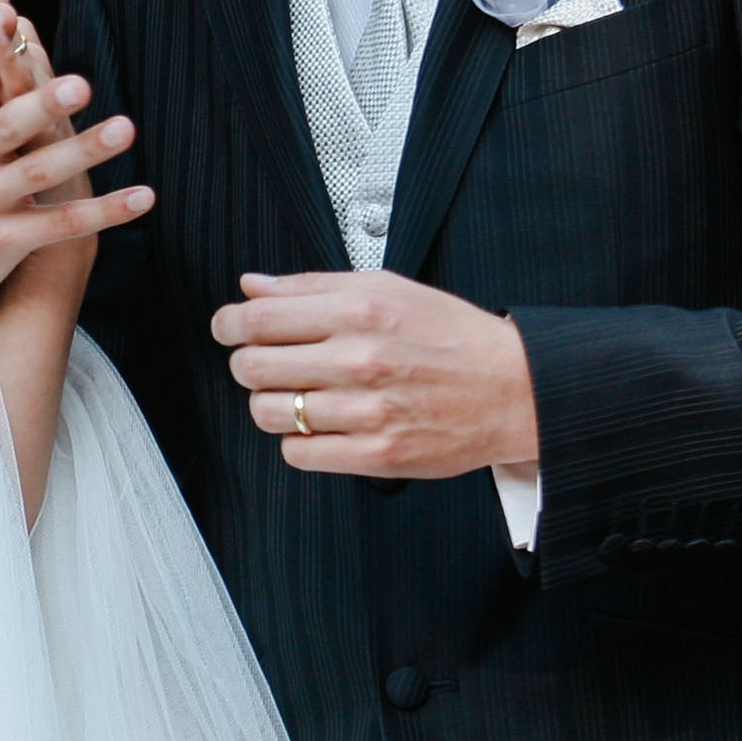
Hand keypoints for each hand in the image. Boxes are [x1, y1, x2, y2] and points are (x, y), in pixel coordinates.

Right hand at [0, 0, 153, 305]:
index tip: (8, 17)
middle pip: (3, 128)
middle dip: (39, 106)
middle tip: (80, 84)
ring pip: (37, 174)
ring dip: (83, 152)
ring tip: (125, 129)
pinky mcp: (0, 242)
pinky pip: (59, 226)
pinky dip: (104, 212)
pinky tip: (142, 197)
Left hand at [211, 271, 538, 476]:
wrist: (514, 388)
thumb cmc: (451, 335)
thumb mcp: (386, 288)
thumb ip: (312, 285)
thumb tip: (252, 286)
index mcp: (359, 310)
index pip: (259, 319)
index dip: (229, 324)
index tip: (227, 327)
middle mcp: (361, 359)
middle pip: (254, 367)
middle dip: (247, 363)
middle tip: (264, 361)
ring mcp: (369, 411)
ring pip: (270, 413)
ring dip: (271, 403)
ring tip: (295, 394)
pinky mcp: (379, 454)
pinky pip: (299, 453)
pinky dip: (298, 440)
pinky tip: (319, 423)